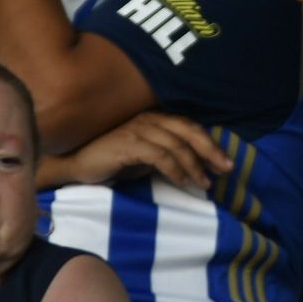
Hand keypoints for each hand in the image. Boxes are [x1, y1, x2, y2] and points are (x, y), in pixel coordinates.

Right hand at [63, 111, 233, 188]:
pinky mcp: (129, 143)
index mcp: (153, 117)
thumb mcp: (144, 156)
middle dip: (210, 151)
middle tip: (226, 169)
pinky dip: (175, 169)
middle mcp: (148, 118)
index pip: (188, 126)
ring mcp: (138, 129)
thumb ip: (165, 154)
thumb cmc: (111, 160)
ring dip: (194, 166)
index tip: (225, 162)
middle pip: (188, 131)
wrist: (76, 163)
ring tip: (205, 183)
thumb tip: (192, 165)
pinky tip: (183, 182)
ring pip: (177, 145)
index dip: (209, 143)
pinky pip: (160, 155)